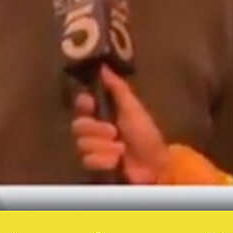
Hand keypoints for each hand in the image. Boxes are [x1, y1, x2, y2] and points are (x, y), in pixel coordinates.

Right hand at [71, 65, 169, 183]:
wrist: (154, 163)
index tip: (90, 103)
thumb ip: (117, 88)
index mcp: (105, 112)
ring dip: (103, 147)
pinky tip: (116, 161)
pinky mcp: (96, 165)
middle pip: (78, 125)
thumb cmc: (146, 133)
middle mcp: (96, 129)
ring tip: (120, 149)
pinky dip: (103, 160)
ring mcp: (95, 148)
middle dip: (96, 130)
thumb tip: (104, 67)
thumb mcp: (133, 108)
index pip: (83, 104)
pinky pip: (87, 160)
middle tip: (114, 133)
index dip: (83, 103)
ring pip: (82, 144)